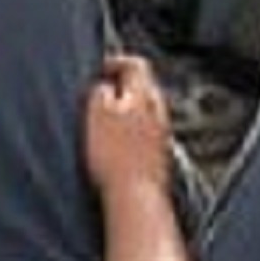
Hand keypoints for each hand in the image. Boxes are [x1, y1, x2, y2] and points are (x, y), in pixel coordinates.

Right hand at [82, 55, 174, 200]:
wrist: (136, 197)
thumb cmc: (116, 156)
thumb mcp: (97, 113)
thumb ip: (101, 92)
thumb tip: (104, 85)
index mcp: (145, 95)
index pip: (136, 64)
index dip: (115, 63)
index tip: (98, 70)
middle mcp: (159, 111)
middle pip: (143, 87)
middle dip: (121, 87)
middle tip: (98, 94)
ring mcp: (162, 135)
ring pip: (144, 112)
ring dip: (125, 111)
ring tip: (102, 123)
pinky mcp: (159, 157)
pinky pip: (144, 135)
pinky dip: (130, 133)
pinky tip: (115, 148)